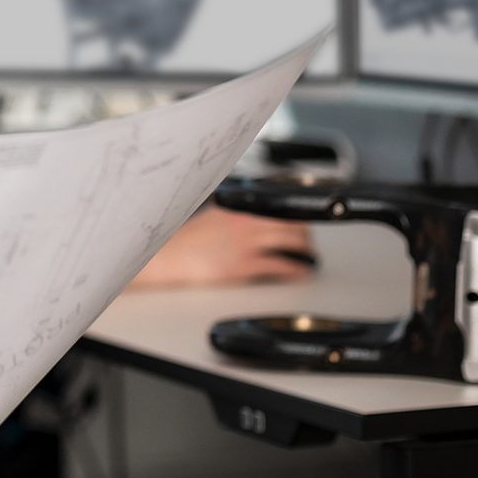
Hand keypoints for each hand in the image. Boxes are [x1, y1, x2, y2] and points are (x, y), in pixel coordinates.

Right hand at [129, 205, 314, 289]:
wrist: (168, 258)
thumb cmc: (185, 242)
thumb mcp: (212, 217)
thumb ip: (234, 215)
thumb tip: (251, 219)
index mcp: (237, 208)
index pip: (278, 204)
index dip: (296, 213)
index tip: (303, 220)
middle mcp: (246, 222)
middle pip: (291, 222)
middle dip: (306, 234)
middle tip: (309, 243)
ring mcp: (247, 243)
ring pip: (292, 242)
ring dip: (306, 250)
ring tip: (309, 258)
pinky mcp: (245, 265)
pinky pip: (282, 265)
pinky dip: (297, 269)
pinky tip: (301, 272)